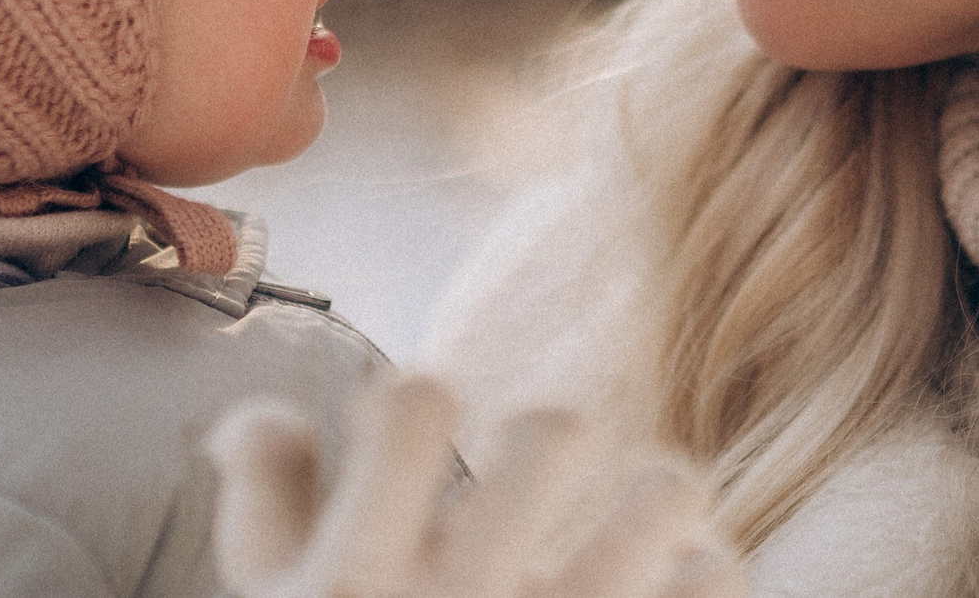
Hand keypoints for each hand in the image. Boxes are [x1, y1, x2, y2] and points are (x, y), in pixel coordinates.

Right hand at [208, 372, 747, 597]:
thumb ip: (266, 501)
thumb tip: (269, 412)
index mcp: (357, 579)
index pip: (413, 405)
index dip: (420, 399)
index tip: (420, 440)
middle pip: (559, 432)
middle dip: (551, 439)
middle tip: (538, 476)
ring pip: (665, 492)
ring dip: (652, 495)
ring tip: (632, 522)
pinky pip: (713, 580)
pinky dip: (698, 577)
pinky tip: (660, 595)